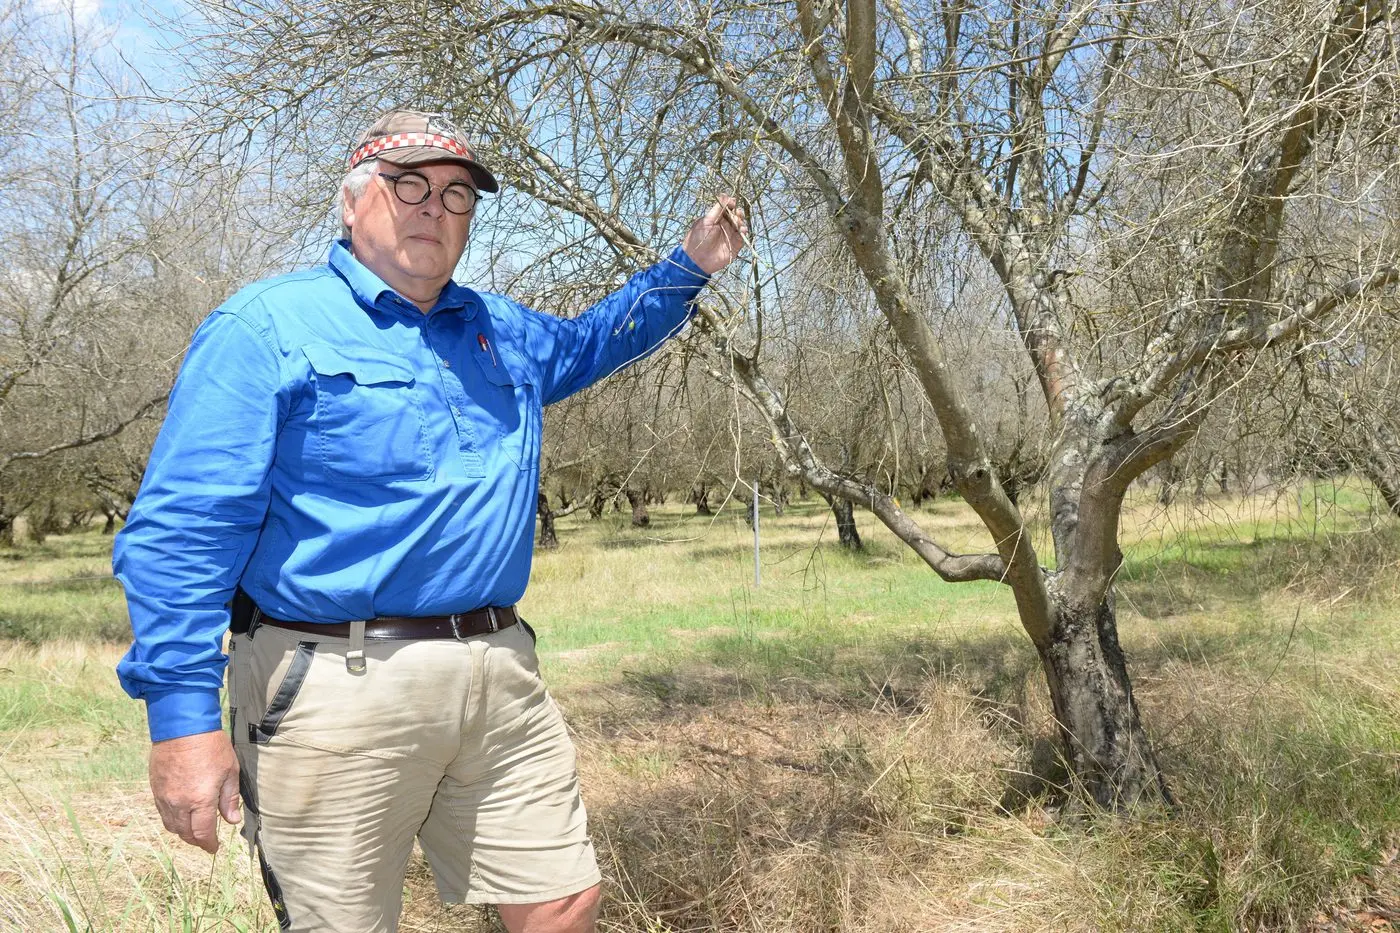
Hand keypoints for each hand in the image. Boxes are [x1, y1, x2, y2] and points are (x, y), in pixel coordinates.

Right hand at [149, 729, 240, 852]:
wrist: (182, 726)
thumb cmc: (211, 746)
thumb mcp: (230, 771)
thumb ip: (229, 799)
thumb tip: (232, 820)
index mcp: (200, 800)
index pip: (203, 833)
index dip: (209, 844)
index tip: (214, 848)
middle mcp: (179, 803)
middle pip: (185, 834)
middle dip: (196, 840)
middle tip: (206, 840)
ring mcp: (164, 797)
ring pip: (171, 826)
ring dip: (182, 832)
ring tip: (194, 829)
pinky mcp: (155, 789)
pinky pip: (162, 812)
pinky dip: (172, 819)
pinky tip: (181, 814)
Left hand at [681, 194, 748, 275]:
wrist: (697, 260)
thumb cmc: (698, 239)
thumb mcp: (706, 221)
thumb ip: (717, 209)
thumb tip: (725, 195)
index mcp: (716, 219)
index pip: (726, 209)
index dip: (731, 204)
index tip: (733, 202)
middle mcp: (724, 227)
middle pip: (735, 216)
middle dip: (737, 213)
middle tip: (736, 212)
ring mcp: (730, 236)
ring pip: (740, 225)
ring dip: (741, 221)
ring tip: (738, 222)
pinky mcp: (734, 246)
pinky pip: (742, 237)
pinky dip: (744, 232)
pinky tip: (741, 230)